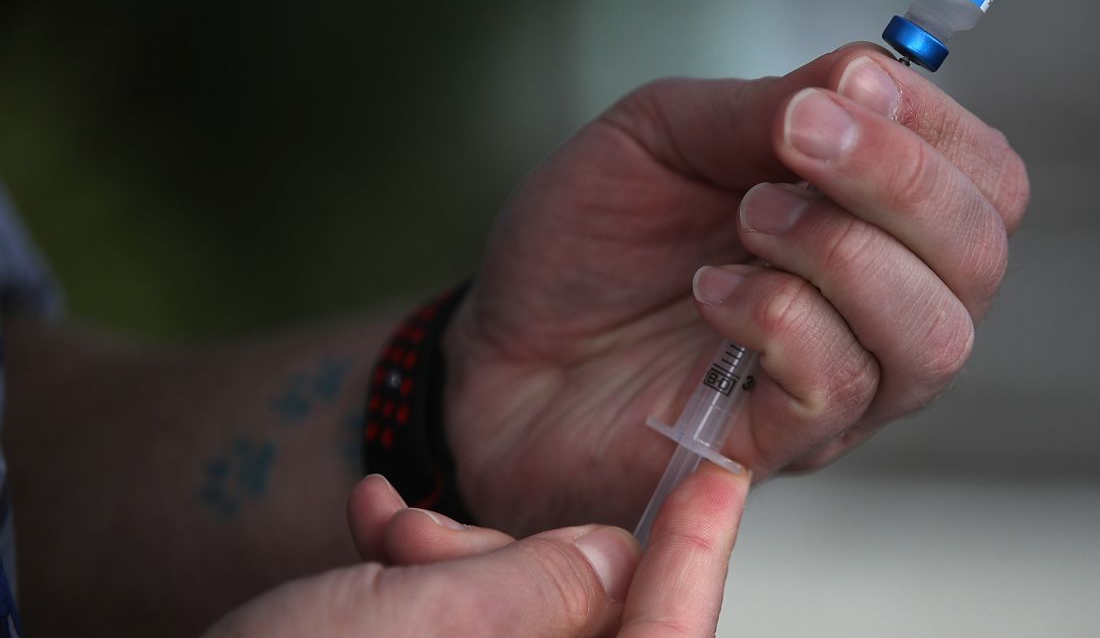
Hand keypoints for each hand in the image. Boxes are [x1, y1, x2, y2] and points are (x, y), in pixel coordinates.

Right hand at [203, 468, 748, 636]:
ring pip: (525, 616)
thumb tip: (614, 556)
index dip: (699, 559)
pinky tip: (375, 541)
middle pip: (590, 624)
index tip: (718, 481)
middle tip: (434, 531)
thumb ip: (535, 590)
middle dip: (514, 556)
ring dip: (457, 558)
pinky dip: (430, 579)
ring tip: (382, 532)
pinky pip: (474, 627)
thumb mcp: (415, 629)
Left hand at [445, 43, 1029, 534]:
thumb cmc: (585, 245)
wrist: (500, 352)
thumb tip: (863, 81)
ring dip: (842, 252)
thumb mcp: (663, 134)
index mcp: (865, 221)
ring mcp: (838, 386)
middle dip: (900, 179)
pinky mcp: (778, 443)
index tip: (846, 89)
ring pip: (933, 333)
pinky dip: (778, 319)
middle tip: (796, 140)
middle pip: (977, 255)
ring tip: (746, 219)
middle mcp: (873, 307)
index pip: (982, 180)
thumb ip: (763, 106)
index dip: (934, 127)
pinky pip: (838, 387)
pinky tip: (710, 293)